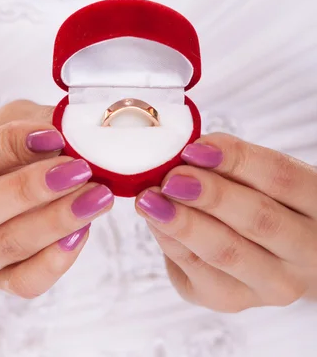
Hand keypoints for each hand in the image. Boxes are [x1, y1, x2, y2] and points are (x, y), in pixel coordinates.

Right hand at [0, 100, 113, 298]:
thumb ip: (29, 122)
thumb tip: (72, 128)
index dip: (7, 146)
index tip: (52, 136)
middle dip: (30, 189)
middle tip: (77, 169)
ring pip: (7, 246)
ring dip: (57, 220)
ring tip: (96, 196)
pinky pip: (26, 280)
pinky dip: (57, 258)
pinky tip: (82, 231)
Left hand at [136, 133, 316, 311]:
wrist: (273, 251)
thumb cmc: (264, 199)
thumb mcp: (262, 176)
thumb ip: (232, 162)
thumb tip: (186, 153)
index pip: (280, 177)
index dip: (235, 159)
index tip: (194, 148)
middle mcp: (306, 252)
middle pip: (258, 220)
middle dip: (209, 195)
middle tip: (171, 178)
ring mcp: (274, 284)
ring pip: (227, 254)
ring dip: (183, 223)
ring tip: (150, 200)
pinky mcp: (237, 302)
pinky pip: (198, 275)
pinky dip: (171, 245)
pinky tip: (155, 222)